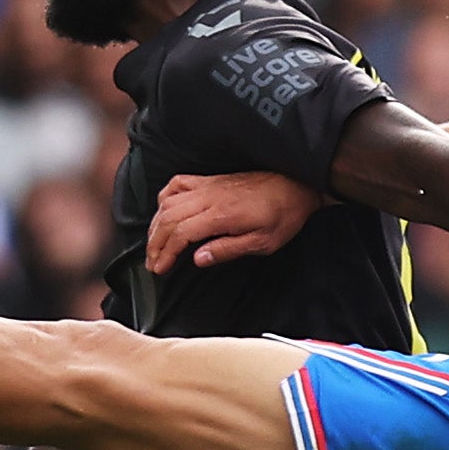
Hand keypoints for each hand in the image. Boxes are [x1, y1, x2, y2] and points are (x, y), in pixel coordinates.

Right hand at [148, 170, 322, 272]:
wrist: (296, 186)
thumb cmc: (283, 215)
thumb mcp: (262, 242)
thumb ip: (227, 250)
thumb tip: (198, 259)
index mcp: (221, 214)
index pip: (180, 233)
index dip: (165, 253)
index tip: (160, 268)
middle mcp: (209, 197)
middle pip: (167, 218)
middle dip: (154, 243)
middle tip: (152, 263)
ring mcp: (208, 186)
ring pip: (167, 202)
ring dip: (155, 224)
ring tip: (153, 243)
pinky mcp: (210, 181)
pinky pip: (177, 183)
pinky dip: (164, 197)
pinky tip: (162, 210)